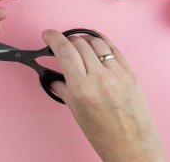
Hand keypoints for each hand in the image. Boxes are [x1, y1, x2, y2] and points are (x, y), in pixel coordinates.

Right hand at [42, 30, 164, 161]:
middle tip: (60, 43)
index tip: (48, 34)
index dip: (53, 37)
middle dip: (66, 39)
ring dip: (83, 39)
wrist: (131, 146)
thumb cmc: (103, 134)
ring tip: (77, 44)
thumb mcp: (76, 111)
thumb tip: (54, 77)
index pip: (64, 51)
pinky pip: (113, 49)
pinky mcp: (130, 73)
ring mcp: (117, 74)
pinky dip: (101, 42)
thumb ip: (63, 88)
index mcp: (82, 88)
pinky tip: (95, 44)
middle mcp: (100, 78)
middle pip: (79, 43)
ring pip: (96, 42)